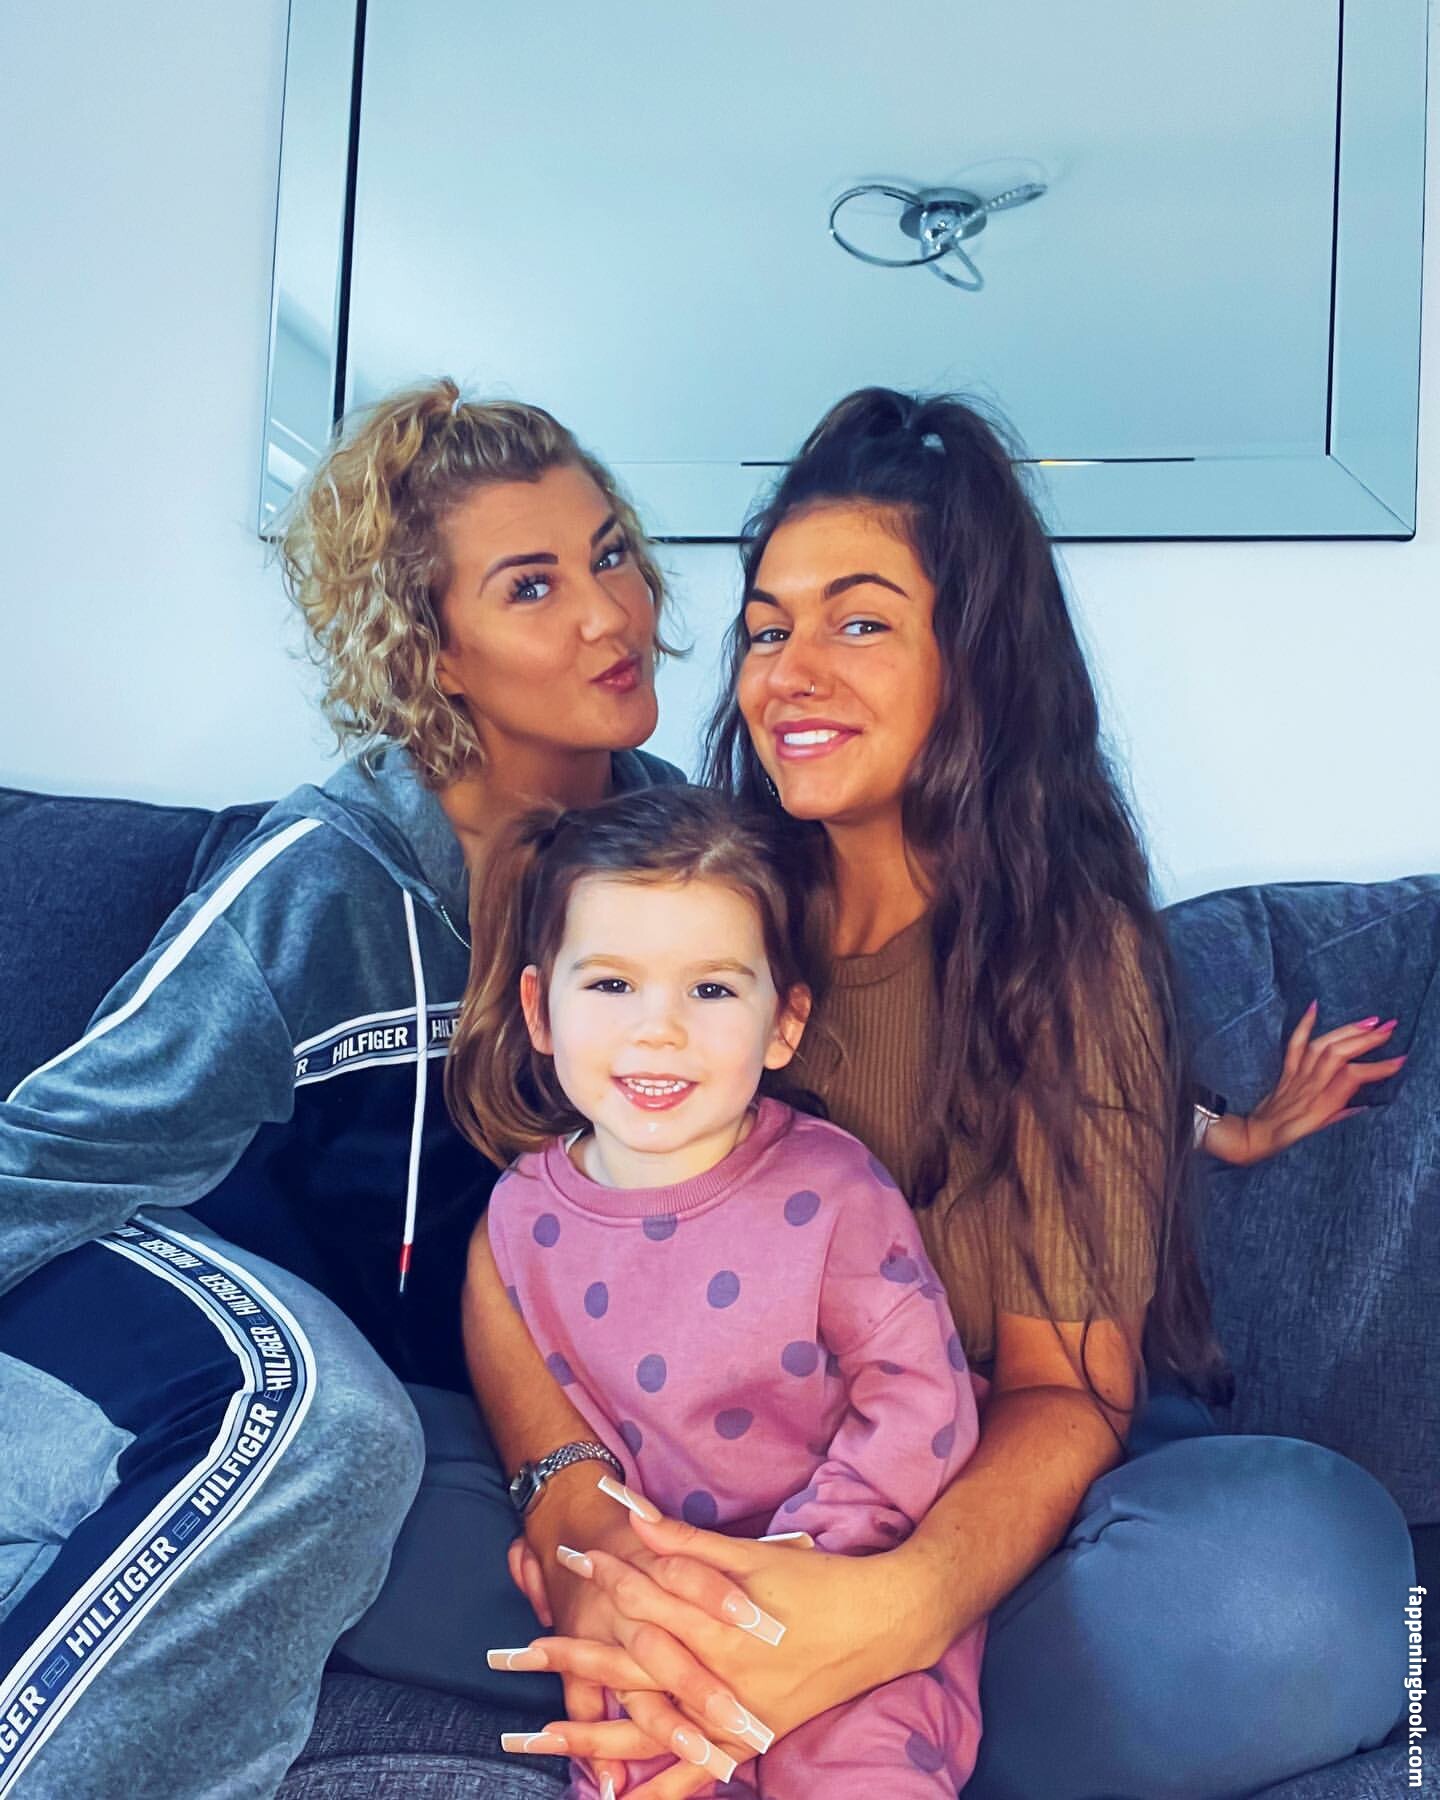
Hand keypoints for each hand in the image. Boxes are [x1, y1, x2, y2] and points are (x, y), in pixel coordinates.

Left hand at [497, 1490, 934, 1799]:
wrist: (884, 1625)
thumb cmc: (818, 1583)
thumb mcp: (752, 1557)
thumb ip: (686, 1541)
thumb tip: (629, 1511)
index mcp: (717, 1629)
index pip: (644, 1602)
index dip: (603, 1578)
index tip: (564, 1560)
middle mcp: (716, 1681)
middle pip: (627, 1673)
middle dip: (566, 1662)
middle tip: (509, 1656)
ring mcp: (731, 1718)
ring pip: (645, 1734)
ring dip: (584, 1736)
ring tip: (531, 1738)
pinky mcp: (748, 1740)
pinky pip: (690, 1774)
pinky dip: (653, 1792)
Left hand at [1204, 1002, 1405, 1166]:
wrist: (1256, 1136)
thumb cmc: (1289, 1137)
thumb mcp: (1321, 1130)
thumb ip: (1342, 1114)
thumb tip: (1364, 1104)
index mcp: (1323, 1104)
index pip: (1353, 1078)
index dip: (1377, 1069)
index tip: (1400, 1060)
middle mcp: (1310, 1086)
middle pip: (1338, 1055)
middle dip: (1365, 1040)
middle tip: (1389, 1028)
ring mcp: (1296, 1076)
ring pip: (1321, 1046)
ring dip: (1346, 1031)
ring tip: (1370, 1021)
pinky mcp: (1284, 1070)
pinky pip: (1294, 1044)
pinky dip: (1304, 1024)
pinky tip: (1315, 1007)